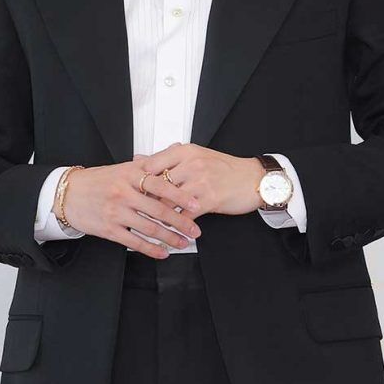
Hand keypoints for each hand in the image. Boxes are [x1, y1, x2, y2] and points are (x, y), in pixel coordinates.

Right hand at [57, 158, 202, 258]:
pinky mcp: (108, 229)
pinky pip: (134, 242)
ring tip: (183, 242)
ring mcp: (116, 212)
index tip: (196, 204)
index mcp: (129, 175)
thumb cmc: (98, 181)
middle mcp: (123, 193)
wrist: (68, 193)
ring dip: (169, 238)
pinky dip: (151, 249)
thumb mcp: (122, 168)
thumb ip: (148, 164)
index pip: (160, 184)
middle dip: (180, 222)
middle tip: (195, 230)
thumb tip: (174, 151)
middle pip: (158, 209)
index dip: (180, 196)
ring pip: (149, 228)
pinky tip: (162, 253)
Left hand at [137, 143, 263, 217]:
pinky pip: (184, 215)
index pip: (151, 164)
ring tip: (146, 223)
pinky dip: (175, 226)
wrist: (253, 178)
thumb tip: (139, 158)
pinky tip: (169, 231)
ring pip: (168, 201)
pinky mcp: (209, 200)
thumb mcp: (195, 155)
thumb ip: (167, 157)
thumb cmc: (225, 168)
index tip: (130, 189)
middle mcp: (191, 164)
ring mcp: (200, 182)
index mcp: (185, 151)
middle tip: (133, 209)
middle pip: (157, 184)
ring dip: (157, 215)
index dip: (138, 179)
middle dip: (144, 199)